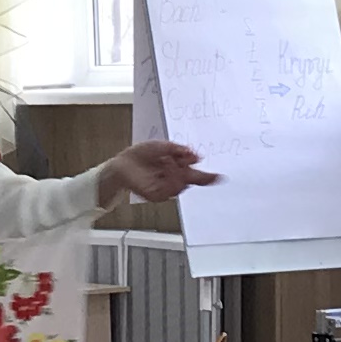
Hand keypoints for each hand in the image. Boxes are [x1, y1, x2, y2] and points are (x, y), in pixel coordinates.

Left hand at [97, 140, 215, 204]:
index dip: (207, 177)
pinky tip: (166, 170)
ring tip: (168, 162)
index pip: (195, 175)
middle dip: (195, 175)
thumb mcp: (161, 146)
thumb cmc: (139, 155)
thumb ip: (178, 150)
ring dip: (178, 173)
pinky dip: (169, 180)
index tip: (219, 177)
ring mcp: (164, 189)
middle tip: (192, 165)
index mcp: (176, 169)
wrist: (121, 164)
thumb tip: (195, 155)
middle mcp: (172, 181)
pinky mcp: (155, 195)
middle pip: (190, 181)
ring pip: (180, 185)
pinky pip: (169, 191)